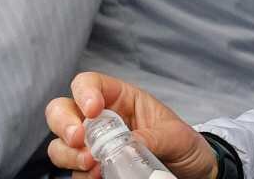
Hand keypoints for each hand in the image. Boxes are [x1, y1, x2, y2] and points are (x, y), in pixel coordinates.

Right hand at [45, 72, 218, 178]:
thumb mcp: (175, 136)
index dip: (84, 92)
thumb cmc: (184, 145)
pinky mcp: (92, 170)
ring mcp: (93, 146)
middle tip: (79, 140)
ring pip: (60, 144)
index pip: (90, 84)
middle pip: (62, 111)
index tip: (92, 110)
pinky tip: (95, 177)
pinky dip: (77, 174)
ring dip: (68, 154)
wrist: (193, 173)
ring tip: (91, 164)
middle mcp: (101, 120)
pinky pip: (71, 172)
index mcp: (122, 99)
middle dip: (64, 124)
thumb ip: (150, 137)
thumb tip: (124, 145)